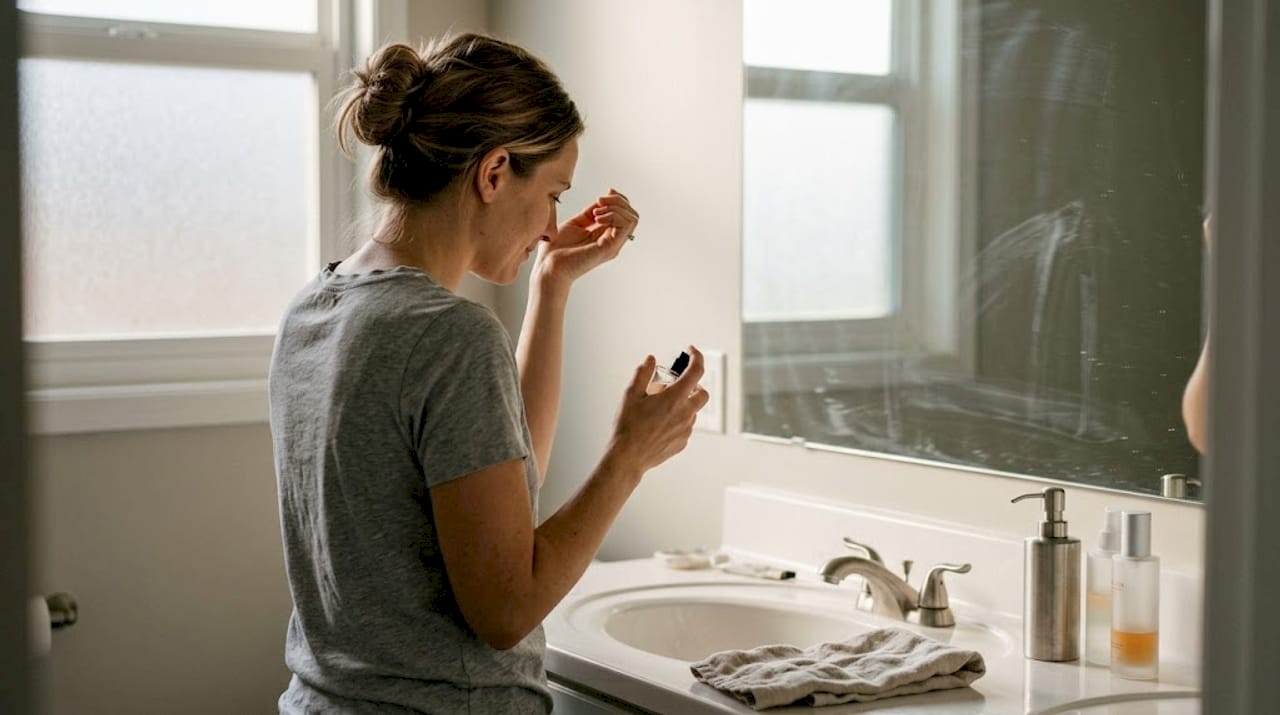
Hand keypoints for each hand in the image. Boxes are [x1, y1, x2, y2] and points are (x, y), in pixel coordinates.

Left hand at [532, 188, 638, 286]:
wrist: (549, 266)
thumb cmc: (556, 251)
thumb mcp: (576, 223)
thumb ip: (590, 213)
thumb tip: (602, 200)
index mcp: (605, 236)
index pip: (625, 214)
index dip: (618, 200)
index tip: (601, 196)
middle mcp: (611, 241)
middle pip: (631, 215)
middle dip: (617, 200)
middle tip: (599, 202)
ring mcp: (612, 245)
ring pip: (632, 218)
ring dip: (615, 207)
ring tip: (596, 212)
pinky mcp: (610, 248)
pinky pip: (625, 225)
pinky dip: (613, 215)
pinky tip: (597, 218)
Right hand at [607, 346, 709, 473]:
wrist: (628, 457)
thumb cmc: (628, 428)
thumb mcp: (631, 394)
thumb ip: (643, 373)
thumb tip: (651, 360)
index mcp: (674, 398)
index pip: (696, 371)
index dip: (696, 357)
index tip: (691, 352)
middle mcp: (685, 414)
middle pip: (703, 393)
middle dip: (694, 385)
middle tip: (677, 385)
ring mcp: (685, 430)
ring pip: (694, 411)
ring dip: (683, 404)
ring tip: (660, 407)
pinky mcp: (682, 442)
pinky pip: (686, 426)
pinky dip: (678, 420)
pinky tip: (660, 423)